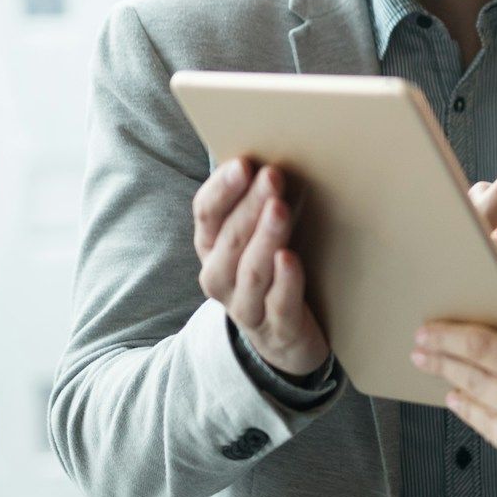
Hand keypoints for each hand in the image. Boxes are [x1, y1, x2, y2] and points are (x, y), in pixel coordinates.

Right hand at [193, 157, 329, 376]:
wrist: (285, 341)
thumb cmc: (274, 272)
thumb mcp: (260, 235)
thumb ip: (261, 201)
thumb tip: (274, 154)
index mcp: (211, 249)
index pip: (206, 214)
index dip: (223, 189)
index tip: (244, 163)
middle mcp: (220, 278)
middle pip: (229, 239)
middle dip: (250, 206)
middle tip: (272, 176)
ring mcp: (246, 307)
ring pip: (250, 271)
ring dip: (265, 236)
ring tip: (279, 209)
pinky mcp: (277, 330)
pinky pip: (277, 305)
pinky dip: (284, 282)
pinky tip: (290, 259)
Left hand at [411, 322, 496, 496]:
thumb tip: (494, 346)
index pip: (484, 348)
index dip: (449, 339)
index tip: (428, 333)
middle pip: (472, 380)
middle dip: (442, 364)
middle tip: (421, 353)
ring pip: (479, 415)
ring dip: (459, 395)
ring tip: (447, 384)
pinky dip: (489, 423)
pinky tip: (479, 412)